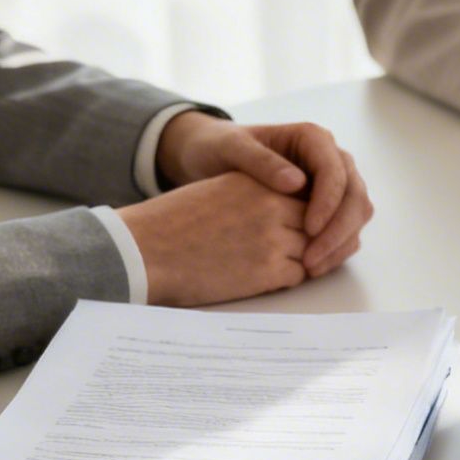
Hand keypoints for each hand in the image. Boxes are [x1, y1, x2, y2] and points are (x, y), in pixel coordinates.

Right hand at [118, 172, 310, 306]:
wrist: (144, 252)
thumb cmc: (174, 225)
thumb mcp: (220, 192)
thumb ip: (257, 196)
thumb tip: (291, 212)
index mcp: (257, 181)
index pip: (304, 195)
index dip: (302, 214)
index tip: (293, 226)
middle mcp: (270, 204)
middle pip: (314, 222)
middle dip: (310, 238)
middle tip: (298, 251)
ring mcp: (273, 237)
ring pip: (313, 250)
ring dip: (302, 260)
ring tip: (274, 265)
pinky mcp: (269, 269)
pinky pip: (299, 275)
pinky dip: (288, 279)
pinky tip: (263, 277)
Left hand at [154, 111, 371, 275]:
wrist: (208, 158)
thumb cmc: (218, 148)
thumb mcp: (231, 148)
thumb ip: (260, 161)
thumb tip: (297, 182)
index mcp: (313, 139)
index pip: (335, 171)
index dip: (328, 203)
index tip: (308, 229)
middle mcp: (331, 159)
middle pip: (355, 196)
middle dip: (339, 230)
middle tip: (312, 259)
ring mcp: (333, 184)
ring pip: (357, 214)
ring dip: (341, 244)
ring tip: (312, 268)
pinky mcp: (329, 206)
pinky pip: (345, 228)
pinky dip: (336, 249)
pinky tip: (313, 267)